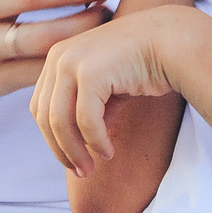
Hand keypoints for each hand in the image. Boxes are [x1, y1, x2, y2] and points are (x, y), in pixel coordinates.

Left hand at [30, 6, 200, 175]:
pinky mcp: (90, 73)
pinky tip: (108, 152)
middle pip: (45, 117)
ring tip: (91, 168)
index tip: (71, 160)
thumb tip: (77, 145)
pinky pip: (85, 121)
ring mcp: (71, 62)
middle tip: (81, 172)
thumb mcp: (106, 87)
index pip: (40, 107)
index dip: (52, 138)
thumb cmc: (142, 63)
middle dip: (61, 150)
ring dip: (75, 152)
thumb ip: (86, 110)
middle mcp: (58, 56)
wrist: (171, 40)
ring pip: (60, 122)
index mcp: (56, 57)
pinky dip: (95, 142)